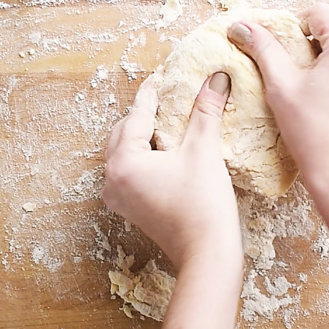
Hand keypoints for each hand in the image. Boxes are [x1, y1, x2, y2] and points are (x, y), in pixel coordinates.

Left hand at [103, 72, 241, 271]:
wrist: (207, 254)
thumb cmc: (203, 205)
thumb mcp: (203, 151)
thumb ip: (206, 110)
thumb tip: (216, 78)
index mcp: (124, 161)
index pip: (137, 114)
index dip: (153, 92)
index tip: (163, 75)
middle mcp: (112, 178)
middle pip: (125, 131)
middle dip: (145, 113)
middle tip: (168, 97)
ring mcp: (118, 195)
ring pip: (125, 151)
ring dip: (144, 134)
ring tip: (168, 121)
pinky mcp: (130, 207)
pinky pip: (130, 169)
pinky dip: (144, 155)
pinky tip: (166, 149)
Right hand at [226, 3, 328, 203]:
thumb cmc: (312, 135)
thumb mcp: (281, 87)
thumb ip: (263, 49)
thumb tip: (241, 25)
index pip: (320, 12)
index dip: (295, 22)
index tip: (281, 46)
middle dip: (315, 28)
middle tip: (294, 55)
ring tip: (308, 71)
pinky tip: (324, 85)